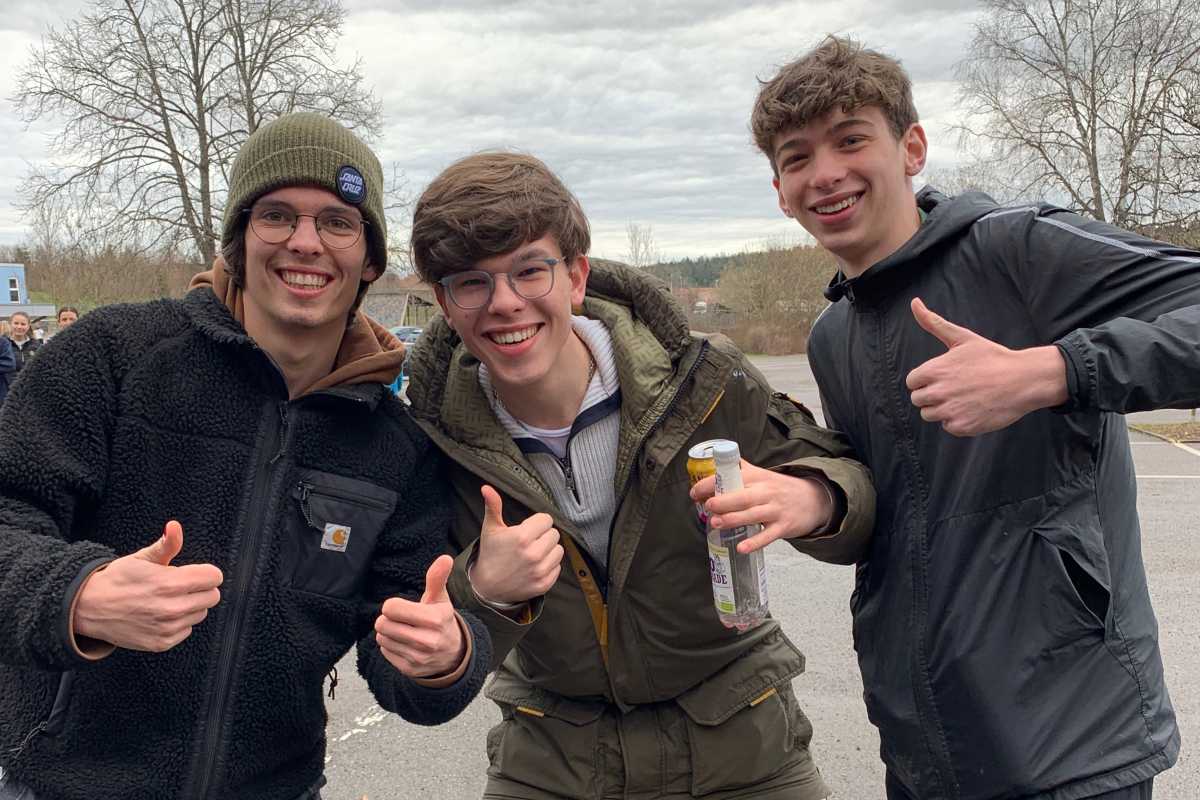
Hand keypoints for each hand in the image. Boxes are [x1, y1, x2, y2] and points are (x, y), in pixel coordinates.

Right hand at [73, 521, 222, 651]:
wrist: (89, 608)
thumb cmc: (117, 580)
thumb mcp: (141, 558)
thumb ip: (166, 544)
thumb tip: (175, 527)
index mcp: (170, 583)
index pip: (214, 577)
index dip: (205, 572)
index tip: (193, 572)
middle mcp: (171, 608)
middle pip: (212, 596)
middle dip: (200, 588)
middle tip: (180, 586)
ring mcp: (167, 628)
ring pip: (201, 613)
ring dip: (190, 606)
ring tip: (167, 600)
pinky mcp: (162, 643)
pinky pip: (187, 630)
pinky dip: (179, 623)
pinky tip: (160, 615)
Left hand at [375, 555, 465, 678]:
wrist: (452, 654)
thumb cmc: (441, 621)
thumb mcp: (440, 599)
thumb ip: (437, 578)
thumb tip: (445, 558)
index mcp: (435, 619)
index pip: (391, 609)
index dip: (393, 605)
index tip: (401, 607)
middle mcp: (428, 641)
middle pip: (383, 624)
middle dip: (388, 619)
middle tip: (400, 619)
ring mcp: (418, 658)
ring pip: (382, 638)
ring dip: (388, 632)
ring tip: (403, 630)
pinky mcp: (409, 669)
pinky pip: (384, 652)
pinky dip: (390, 646)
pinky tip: (403, 643)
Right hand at [469, 485, 562, 603]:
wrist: (486, 587)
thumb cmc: (490, 555)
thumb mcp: (490, 529)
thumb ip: (493, 506)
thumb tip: (487, 488)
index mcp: (522, 537)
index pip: (546, 520)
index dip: (537, 523)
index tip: (527, 529)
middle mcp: (533, 554)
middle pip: (554, 534)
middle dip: (543, 536)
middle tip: (529, 542)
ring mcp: (539, 570)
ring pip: (559, 550)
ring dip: (548, 550)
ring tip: (533, 553)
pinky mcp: (544, 583)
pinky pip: (558, 567)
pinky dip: (549, 566)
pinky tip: (535, 566)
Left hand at [690, 461, 832, 553]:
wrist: (814, 499)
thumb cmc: (780, 488)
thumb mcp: (762, 474)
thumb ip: (741, 469)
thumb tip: (714, 463)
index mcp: (757, 478)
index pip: (732, 477)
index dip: (712, 484)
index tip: (695, 492)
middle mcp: (765, 492)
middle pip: (742, 496)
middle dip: (723, 501)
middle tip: (708, 506)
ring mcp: (775, 510)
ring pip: (752, 515)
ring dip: (733, 520)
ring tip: (715, 523)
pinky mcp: (783, 527)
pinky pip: (768, 536)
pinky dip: (754, 542)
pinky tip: (741, 547)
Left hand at [905, 298, 1067, 436]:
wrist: (1023, 379)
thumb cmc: (992, 357)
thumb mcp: (962, 337)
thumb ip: (933, 323)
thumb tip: (914, 302)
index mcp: (934, 371)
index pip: (912, 382)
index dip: (926, 379)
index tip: (943, 377)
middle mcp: (938, 392)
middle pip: (918, 400)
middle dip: (932, 394)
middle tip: (956, 387)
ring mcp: (949, 411)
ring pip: (930, 415)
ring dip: (942, 409)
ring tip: (964, 397)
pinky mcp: (962, 426)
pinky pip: (948, 426)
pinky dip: (957, 420)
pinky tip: (973, 408)